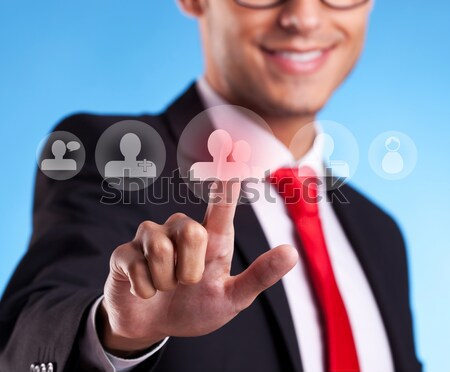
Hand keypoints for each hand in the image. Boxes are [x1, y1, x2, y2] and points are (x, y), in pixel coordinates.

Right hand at [99, 181, 297, 356]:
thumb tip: (293, 251)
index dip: (227, 181)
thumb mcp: (232, 299)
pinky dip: (146, 290)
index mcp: (211, 239)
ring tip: (165, 288)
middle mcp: (181, 229)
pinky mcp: (124, 253)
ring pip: (160, 250)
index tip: (235, 146)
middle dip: (190, 271)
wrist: (153, 327)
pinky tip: (146, 291)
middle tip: (187, 285)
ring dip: (165, 282)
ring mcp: (150, 238)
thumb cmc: (196, 308)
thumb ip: (259, 276)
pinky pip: (136, 268)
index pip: (221, 205)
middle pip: (191, 231)